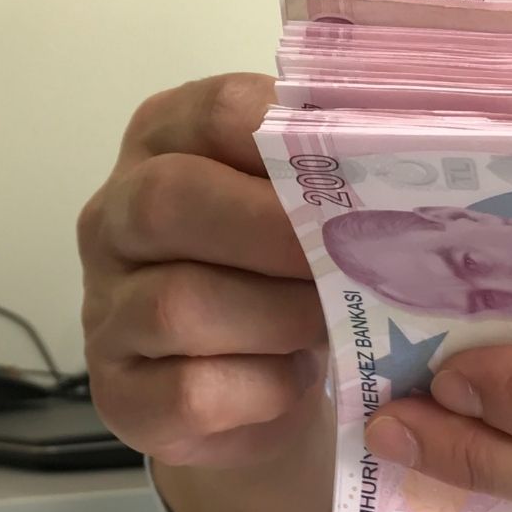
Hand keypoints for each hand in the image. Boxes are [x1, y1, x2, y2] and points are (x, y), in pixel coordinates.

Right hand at [78, 74, 327, 467]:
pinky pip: (190, 393)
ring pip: (176, 305)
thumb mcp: (308, 210)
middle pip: (168, 198)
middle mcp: (116, 218)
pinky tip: (293, 381)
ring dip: (278, 317)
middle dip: (275, 230)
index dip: (290, 141)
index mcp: (166, 142)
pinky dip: (261, 389)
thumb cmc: (289, 280)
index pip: (215, 112)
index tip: (359, 174)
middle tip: (349, 257)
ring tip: (331, 325)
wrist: (263, 399)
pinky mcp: (121, 396)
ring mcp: (106, 311)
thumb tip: (404, 157)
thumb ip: (333, 172)